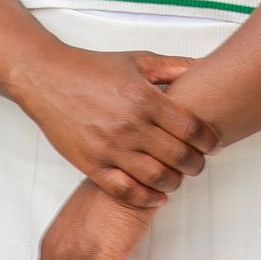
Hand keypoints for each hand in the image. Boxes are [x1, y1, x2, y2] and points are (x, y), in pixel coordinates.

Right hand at [6, 47, 214, 209]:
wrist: (47, 79)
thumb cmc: (93, 68)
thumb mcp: (137, 60)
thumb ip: (173, 66)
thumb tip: (204, 67)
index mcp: (145, 98)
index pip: (191, 128)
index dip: (209, 140)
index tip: (213, 144)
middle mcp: (130, 125)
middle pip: (178, 156)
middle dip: (196, 164)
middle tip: (198, 163)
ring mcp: (110, 147)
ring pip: (156, 178)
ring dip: (175, 182)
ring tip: (177, 177)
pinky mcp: (92, 164)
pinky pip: (125, 191)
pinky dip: (147, 199)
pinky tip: (157, 197)